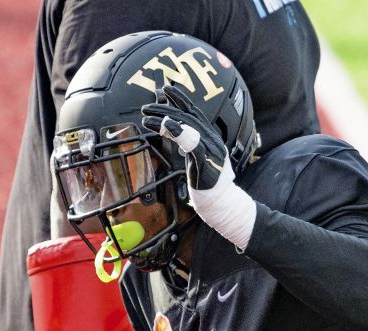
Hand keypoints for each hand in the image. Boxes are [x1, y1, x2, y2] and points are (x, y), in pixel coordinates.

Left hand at [140, 85, 255, 249]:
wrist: (221, 204)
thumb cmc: (206, 181)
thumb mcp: (194, 157)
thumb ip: (185, 142)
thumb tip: (170, 127)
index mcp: (210, 137)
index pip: (194, 112)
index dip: (180, 99)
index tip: (164, 89)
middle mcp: (212, 140)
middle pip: (188, 116)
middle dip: (166, 108)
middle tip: (146, 106)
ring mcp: (211, 150)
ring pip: (188, 127)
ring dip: (165, 118)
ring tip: (146, 116)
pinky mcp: (206, 162)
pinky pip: (192, 143)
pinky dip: (180, 131)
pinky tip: (167, 125)